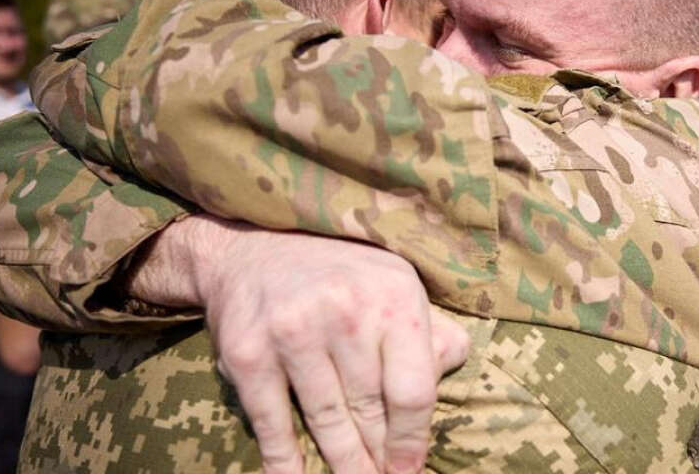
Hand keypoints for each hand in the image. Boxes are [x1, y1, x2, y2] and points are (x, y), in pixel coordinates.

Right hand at [152, 215, 469, 473]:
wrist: (250, 247)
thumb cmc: (339, 273)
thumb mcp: (394, 282)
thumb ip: (428, 329)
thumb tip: (450, 367)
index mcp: (393, 297)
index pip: (412, 390)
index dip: (413, 440)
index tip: (410, 468)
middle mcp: (345, 312)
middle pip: (370, 411)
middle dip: (379, 457)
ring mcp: (293, 332)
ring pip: (326, 420)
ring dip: (343, 462)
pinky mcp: (249, 353)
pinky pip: (273, 422)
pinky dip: (285, 460)